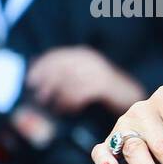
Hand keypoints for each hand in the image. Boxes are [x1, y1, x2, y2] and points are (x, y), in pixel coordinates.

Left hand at [26, 46, 144, 115]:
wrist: (133, 97)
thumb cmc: (104, 90)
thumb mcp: (84, 77)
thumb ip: (66, 74)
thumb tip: (37, 73)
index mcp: (83, 54)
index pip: (56, 56)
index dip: (41, 68)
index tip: (29, 81)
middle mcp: (90, 59)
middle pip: (60, 68)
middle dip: (47, 83)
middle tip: (39, 98)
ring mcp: (98, 70)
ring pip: (68, 81)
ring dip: (58, 95)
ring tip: (53, 106)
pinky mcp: (104, 84)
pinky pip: (80, 92)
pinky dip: (71, 102)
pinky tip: (68, 109)